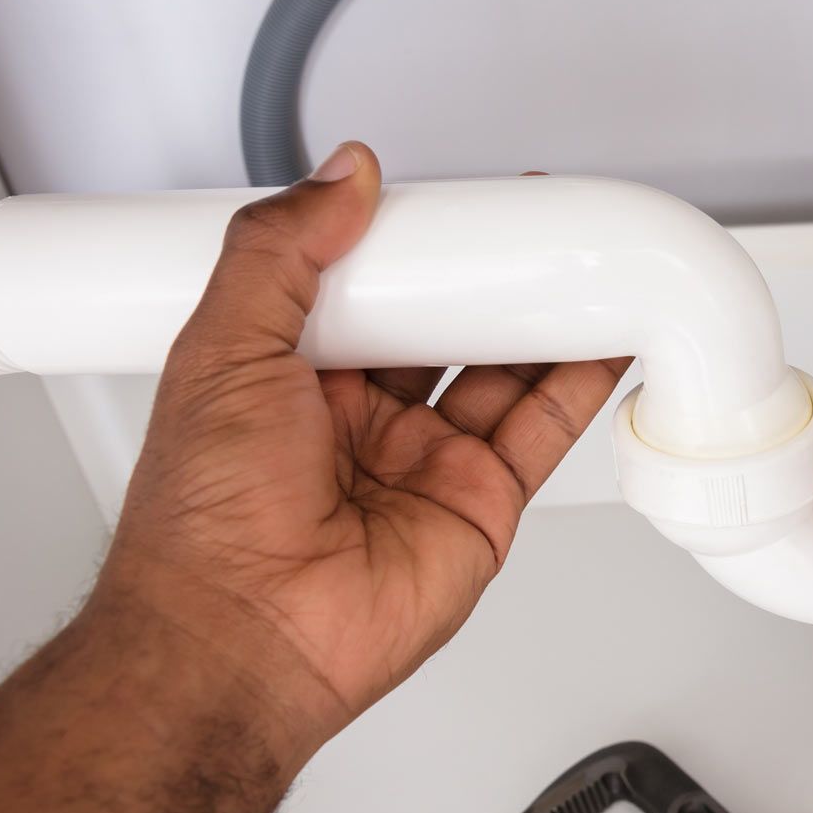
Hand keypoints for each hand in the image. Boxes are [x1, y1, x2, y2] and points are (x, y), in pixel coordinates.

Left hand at [95, 144, 628, 757]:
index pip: (368, 285)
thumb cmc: (205, 524)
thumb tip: (341, 177)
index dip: (412, 242)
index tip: (452, 200)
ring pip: (506, 370)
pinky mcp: (482, 502)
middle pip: (449, 324)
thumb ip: (278, 251)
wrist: (243, 636)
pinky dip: (583, 381)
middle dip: (491, 276)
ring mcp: (428, 461)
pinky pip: (544, 429)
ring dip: (546, 317)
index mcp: (291, 374)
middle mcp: (364, 418)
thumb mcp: (220, 347)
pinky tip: (606, 336)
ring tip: (585, 262)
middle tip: (530, 223)